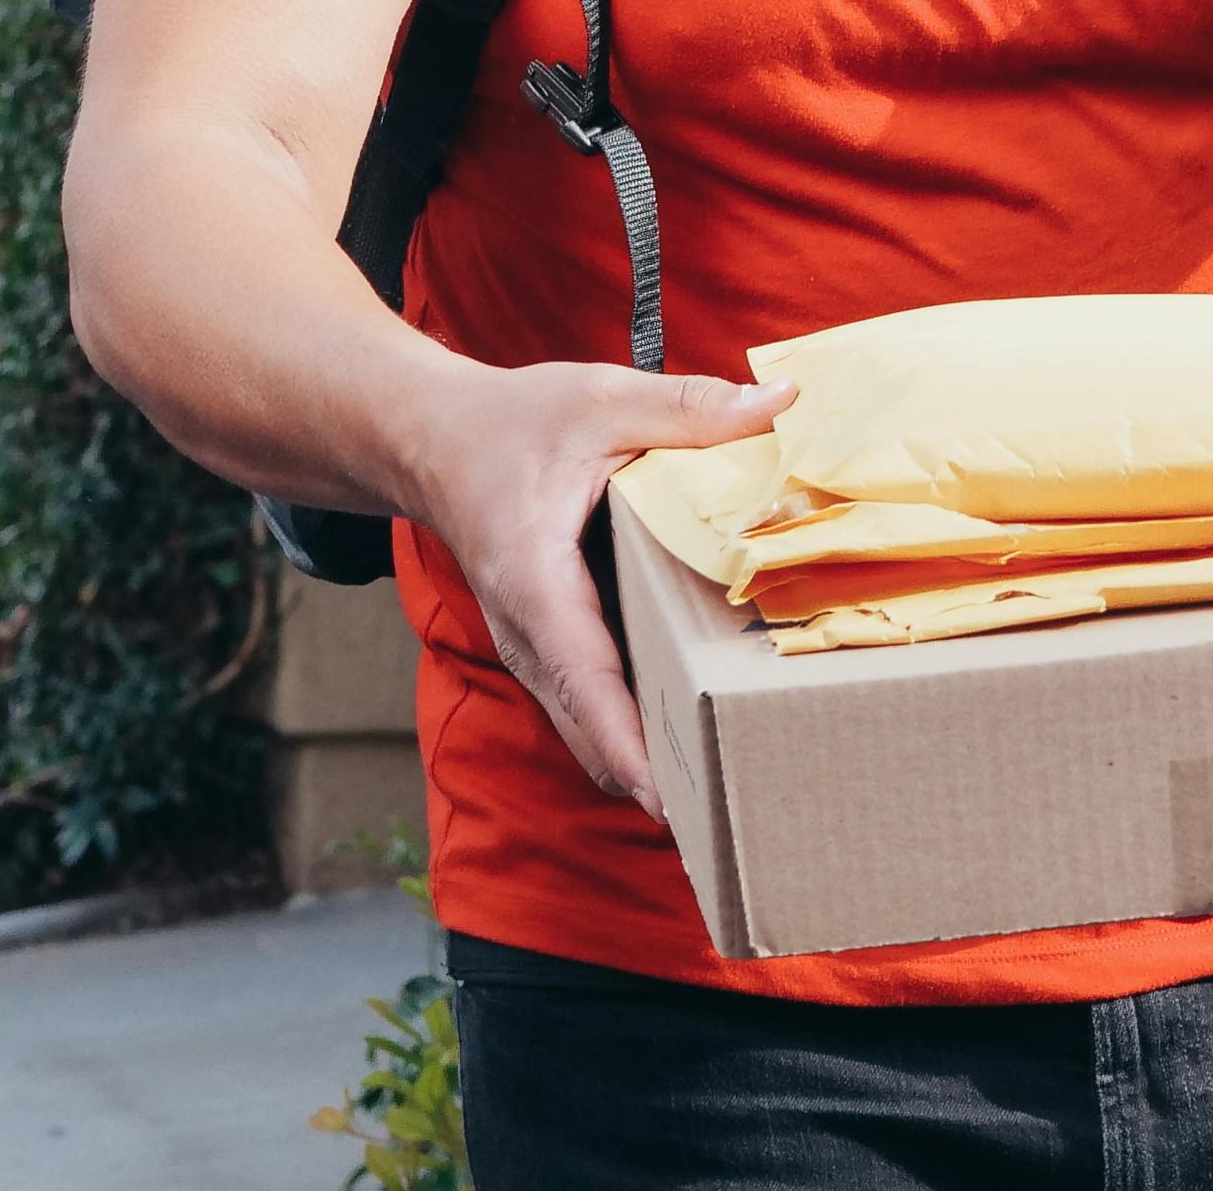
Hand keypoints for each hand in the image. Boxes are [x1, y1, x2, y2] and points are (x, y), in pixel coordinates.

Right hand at [393, 361, 789, 820]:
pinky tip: (699, 735)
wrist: (432, 443)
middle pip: (591, 729)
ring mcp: (536, 653)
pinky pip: (593, 707)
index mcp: (537, 583)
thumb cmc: (512, 424)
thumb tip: (780, 402)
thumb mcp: (602, 400)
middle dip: (655, 774)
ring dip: (648, 761)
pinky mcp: (551, 652)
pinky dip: (636, 731)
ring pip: (591, 730)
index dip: (624, 739)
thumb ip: (689, 408)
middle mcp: (530, 637)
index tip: (666, 796)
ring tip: (728, 790)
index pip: (582, 676)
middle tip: (733, 812)